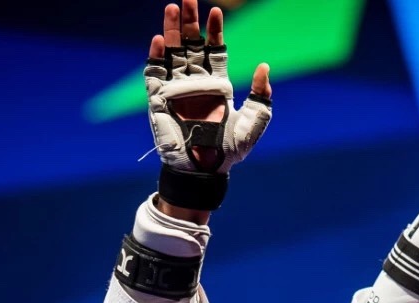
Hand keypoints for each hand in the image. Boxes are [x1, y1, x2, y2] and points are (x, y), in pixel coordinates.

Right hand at [144, 0, 271, 210]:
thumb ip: (261, 96)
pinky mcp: (159, 100)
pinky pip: (154, 74)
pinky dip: (155, 57)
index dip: (214, 30)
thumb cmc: (230, 151)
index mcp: (218, 86)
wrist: (206, 170)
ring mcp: (176, 90)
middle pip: (191, 45)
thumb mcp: (254, 122)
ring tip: (171, 8)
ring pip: (172, 53)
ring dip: (170, 31)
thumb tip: (264, 67)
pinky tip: (159, 40)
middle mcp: (196, 84)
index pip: (215, 50)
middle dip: (189, 22)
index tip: (215, 9)